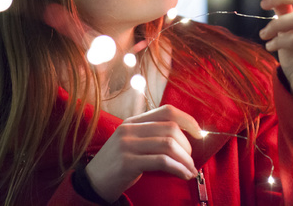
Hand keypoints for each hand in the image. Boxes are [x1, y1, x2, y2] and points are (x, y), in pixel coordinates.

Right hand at [85, 105, 201, 201]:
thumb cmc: (118, 165)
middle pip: (170, 128)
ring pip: (168, 145)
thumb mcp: (132, 143)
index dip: (187, 119)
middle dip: (188, 146)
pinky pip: (161, 161)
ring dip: (185, 160)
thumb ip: (152, 136)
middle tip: (191, 160)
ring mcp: (127, 144)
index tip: (199, 133)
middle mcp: (129, 129)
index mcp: (133, 121)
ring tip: (190, 171)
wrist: (93, 182)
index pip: (166, 111)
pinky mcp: (127, 162)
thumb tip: (185, 139)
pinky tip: (183, 175)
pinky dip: (178, 168)